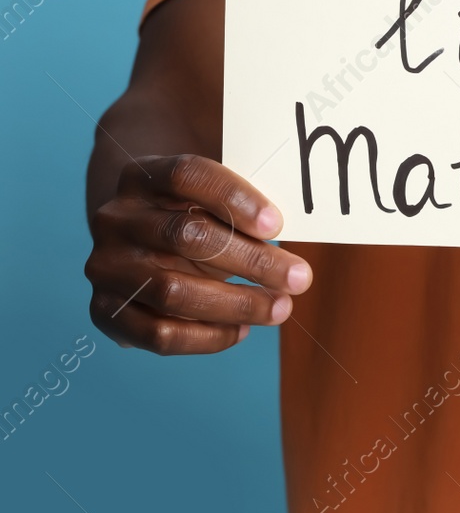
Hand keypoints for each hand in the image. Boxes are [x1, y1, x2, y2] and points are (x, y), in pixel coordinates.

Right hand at [85, 154, 312, 354]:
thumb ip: (245, 204)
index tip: (278, 224)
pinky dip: (207, 337)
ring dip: (237, 304)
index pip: (186, 175)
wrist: (137, 240)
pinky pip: (159, 334)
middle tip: (300, 277)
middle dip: (252, 261)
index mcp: (142, 177)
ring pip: (173, 291)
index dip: (234, 198)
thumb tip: (296, 226)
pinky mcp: (106, 311)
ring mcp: (107, 267)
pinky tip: (242, 330)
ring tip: (281, 308)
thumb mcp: (212, 196)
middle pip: (186, 236)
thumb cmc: (193, 213)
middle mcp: (116, 219)